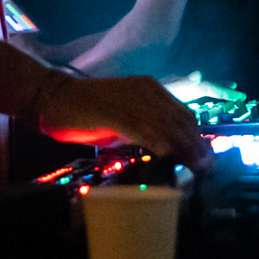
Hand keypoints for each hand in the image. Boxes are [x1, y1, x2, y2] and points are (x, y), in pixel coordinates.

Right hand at [39, 75, 208, 168]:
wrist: (52, 96)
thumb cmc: (85, 109)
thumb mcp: (122, 115)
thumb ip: (144, 127)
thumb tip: (167, 150)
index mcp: (148, 88)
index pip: (183, 114)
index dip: (197, 138)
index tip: (205, 159)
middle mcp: (143, 90)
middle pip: (179, 120)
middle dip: (195, 146)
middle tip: (204, 169)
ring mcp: (128, 99)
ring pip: (164, 125)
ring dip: (182, 148)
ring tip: (192, 168)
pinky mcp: (112, 110)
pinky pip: (140, 128)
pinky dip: (156, 143)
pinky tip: (166, 156)